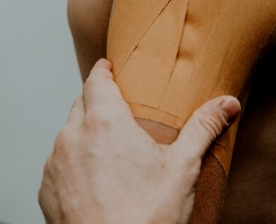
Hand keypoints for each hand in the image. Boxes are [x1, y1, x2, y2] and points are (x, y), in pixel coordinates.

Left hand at [38, 59, 240, 223]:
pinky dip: (73, 158)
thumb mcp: (183, 167)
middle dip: (97, 99)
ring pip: (68, 131)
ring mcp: (56, 163)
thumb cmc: (146, 218)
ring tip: (107, 144)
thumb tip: (228, 104)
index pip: (96, 79)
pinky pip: (58, 160)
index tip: (110, 67)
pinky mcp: (47, 189)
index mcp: (104, 121)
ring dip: (84, 130)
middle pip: (81, 102)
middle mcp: (73, 136)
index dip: (103, 70)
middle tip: (118, 107)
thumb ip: (204, 127)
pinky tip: (93, 174)